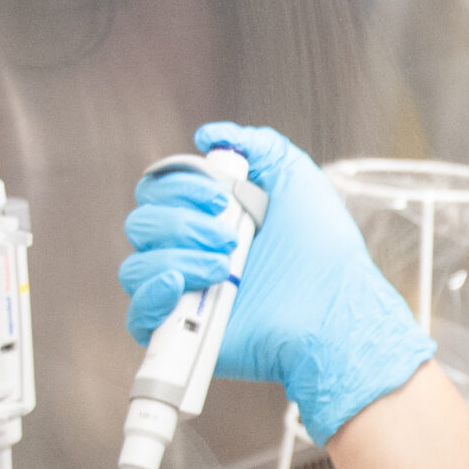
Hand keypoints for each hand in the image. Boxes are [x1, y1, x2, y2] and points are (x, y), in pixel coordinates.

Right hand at [119, 124, 433, 442]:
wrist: (332, 306)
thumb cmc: (323, 249)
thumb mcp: (296, 177)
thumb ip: (258, 145)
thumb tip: (211, 135)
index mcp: (210, 218)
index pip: (159, 191)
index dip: (180, 187)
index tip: (222, 198)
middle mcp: (191, 253)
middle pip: (143, 223)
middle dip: (183, 222)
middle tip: (231, 237)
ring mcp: (185, 293)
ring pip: (136, 266)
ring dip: (178, 258)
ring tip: (225, 269)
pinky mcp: (182, 333)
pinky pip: (137, 314)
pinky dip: (152, 296)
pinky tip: (182, 287)